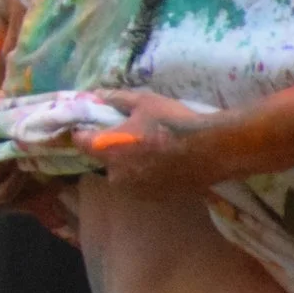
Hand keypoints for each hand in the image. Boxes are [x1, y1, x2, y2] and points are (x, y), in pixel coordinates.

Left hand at [78, 90, 234, 195]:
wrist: (213, 150)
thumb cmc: (173, 123)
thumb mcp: (144, 102)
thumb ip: (116, 98)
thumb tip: (98, 94)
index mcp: (107, 150)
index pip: (80, 141)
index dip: (83, 131)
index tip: (92, 123)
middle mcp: (116, 174)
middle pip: (103, 159)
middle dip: (111, 147)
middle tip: (129, 133)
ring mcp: (136, 189)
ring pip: (123, 173)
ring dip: (129, 162)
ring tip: (149, 148)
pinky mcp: (155, 198)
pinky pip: (141, 184)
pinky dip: (146, 173)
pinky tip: (162, 162)